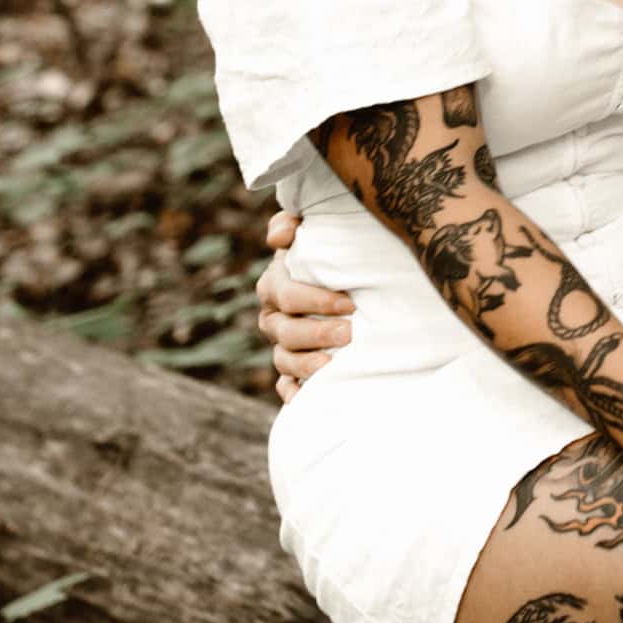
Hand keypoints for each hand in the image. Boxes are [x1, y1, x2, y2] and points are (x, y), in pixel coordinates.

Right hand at [253, 209, 353, 403]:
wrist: (342, 282)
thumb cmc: (328, 253)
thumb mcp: (313, 232)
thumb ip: (292, 223)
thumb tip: (282, 236)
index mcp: (274, 286)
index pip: (287, 295)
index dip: (315, 299)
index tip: (349, 302)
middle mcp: (273, 318)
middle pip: (285, 331)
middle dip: (315, 333)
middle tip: (348, 333)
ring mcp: (281, 346)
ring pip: (283, 361)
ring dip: (306, 365)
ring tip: (332, 365)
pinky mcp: (291, 370)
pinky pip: (286, 386)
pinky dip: (293, 393)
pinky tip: (306, 398)